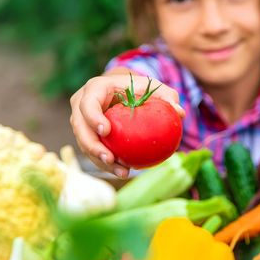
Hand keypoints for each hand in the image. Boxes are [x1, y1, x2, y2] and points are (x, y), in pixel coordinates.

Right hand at [70, 73, 184, 177]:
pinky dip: (107, 163)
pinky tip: (125, 171)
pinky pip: (94, 152)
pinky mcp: (87, 136)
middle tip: (110, 159)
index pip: (88, 103)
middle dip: (92, 145)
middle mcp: (82, 105)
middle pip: (80, 127)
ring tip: (122, 172)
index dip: (92, 117)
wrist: (123, 90)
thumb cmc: (139, 88)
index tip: (106, 131)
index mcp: (95, 89)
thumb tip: (180, 112)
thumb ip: (166, 96)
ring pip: (85, 144)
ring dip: (100, 161)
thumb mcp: (154, 87)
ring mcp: (82, 122)